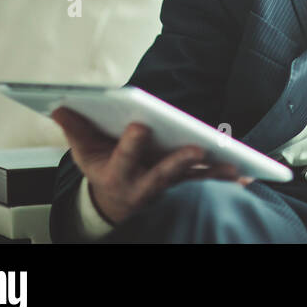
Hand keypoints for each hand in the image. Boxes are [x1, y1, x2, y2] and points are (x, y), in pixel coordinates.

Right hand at [51, 107, 248, 225]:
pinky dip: (227, 180)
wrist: (114, 202)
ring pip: (191, 181)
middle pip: (163, 174)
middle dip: (180, 162)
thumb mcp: (83, 151)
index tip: (140, 124)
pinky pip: (207, 184)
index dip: (132, 143)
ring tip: (235, 166)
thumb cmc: (102, 167)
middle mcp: (144, 184)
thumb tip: (59, 105)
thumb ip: (75, 129)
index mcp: (117, 173)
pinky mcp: (185, 187)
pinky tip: (248, 176)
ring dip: (213, 175)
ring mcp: (167, 188)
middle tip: (198, 150)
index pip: (125, 157)